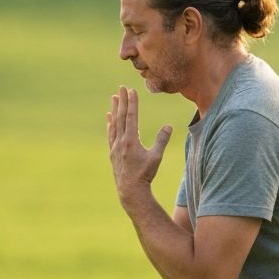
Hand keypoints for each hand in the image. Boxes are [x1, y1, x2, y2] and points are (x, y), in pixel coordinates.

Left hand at [106, 86, 172, 207]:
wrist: (130, 190)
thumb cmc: (145, 174)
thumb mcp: (156, 157)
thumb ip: (161, 140)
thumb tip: (168, 126)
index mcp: (131, 140)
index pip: (132, 116)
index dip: (132, 102)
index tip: (131, 90)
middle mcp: (121, 141)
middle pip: (121, 117)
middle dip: (122, 101)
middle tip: (121, 88)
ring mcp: (115, 147)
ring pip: (114, 124)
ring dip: (115, 110)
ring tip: (113, 98)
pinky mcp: (113, 153)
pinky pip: (110, 134)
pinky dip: (110, 124)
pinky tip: (109, 118)